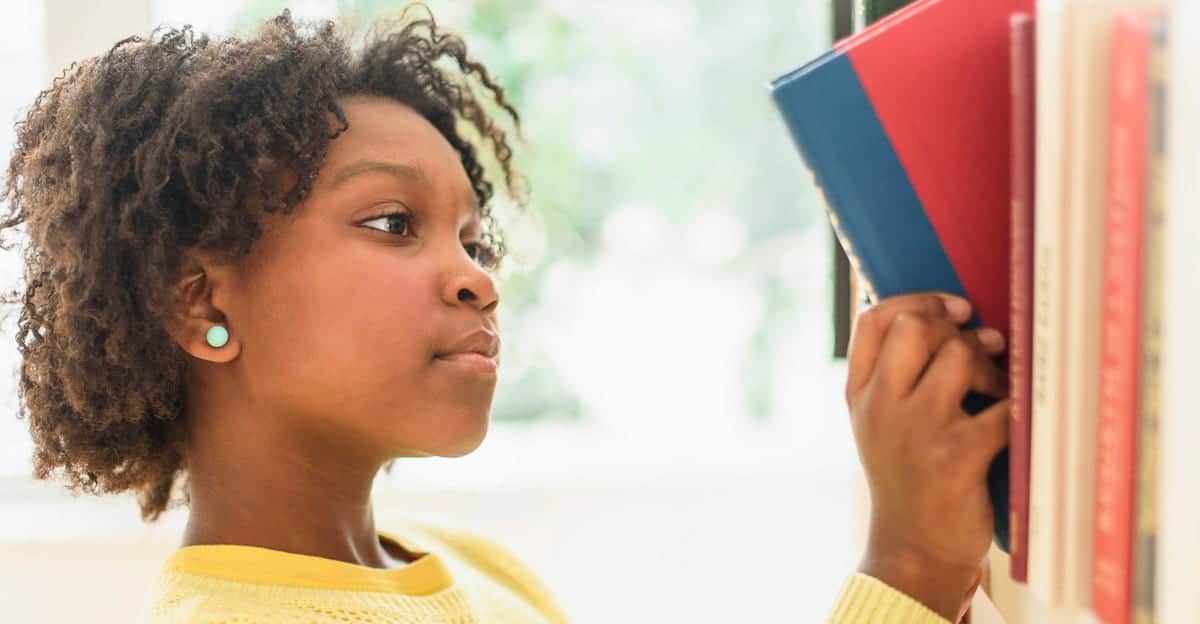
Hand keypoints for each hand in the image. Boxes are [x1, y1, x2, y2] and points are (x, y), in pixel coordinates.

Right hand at [845, 293, 1008, 621]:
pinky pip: (1003, 406)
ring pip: (959, 356)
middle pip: (915, 326)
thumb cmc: (907, 477)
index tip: (956, 310)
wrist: (913, 550)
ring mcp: (916, 430)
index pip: (874, 319)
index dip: (918, 300)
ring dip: (990, 366)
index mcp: (859, 394)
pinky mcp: (956, 456)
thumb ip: (894, 372)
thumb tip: (953, 314)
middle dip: (956, 329)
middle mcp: (880, 406)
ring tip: (997, 389)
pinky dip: (1019, 407)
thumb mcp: (878, 422)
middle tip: (983, 347)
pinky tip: (1015, 419)